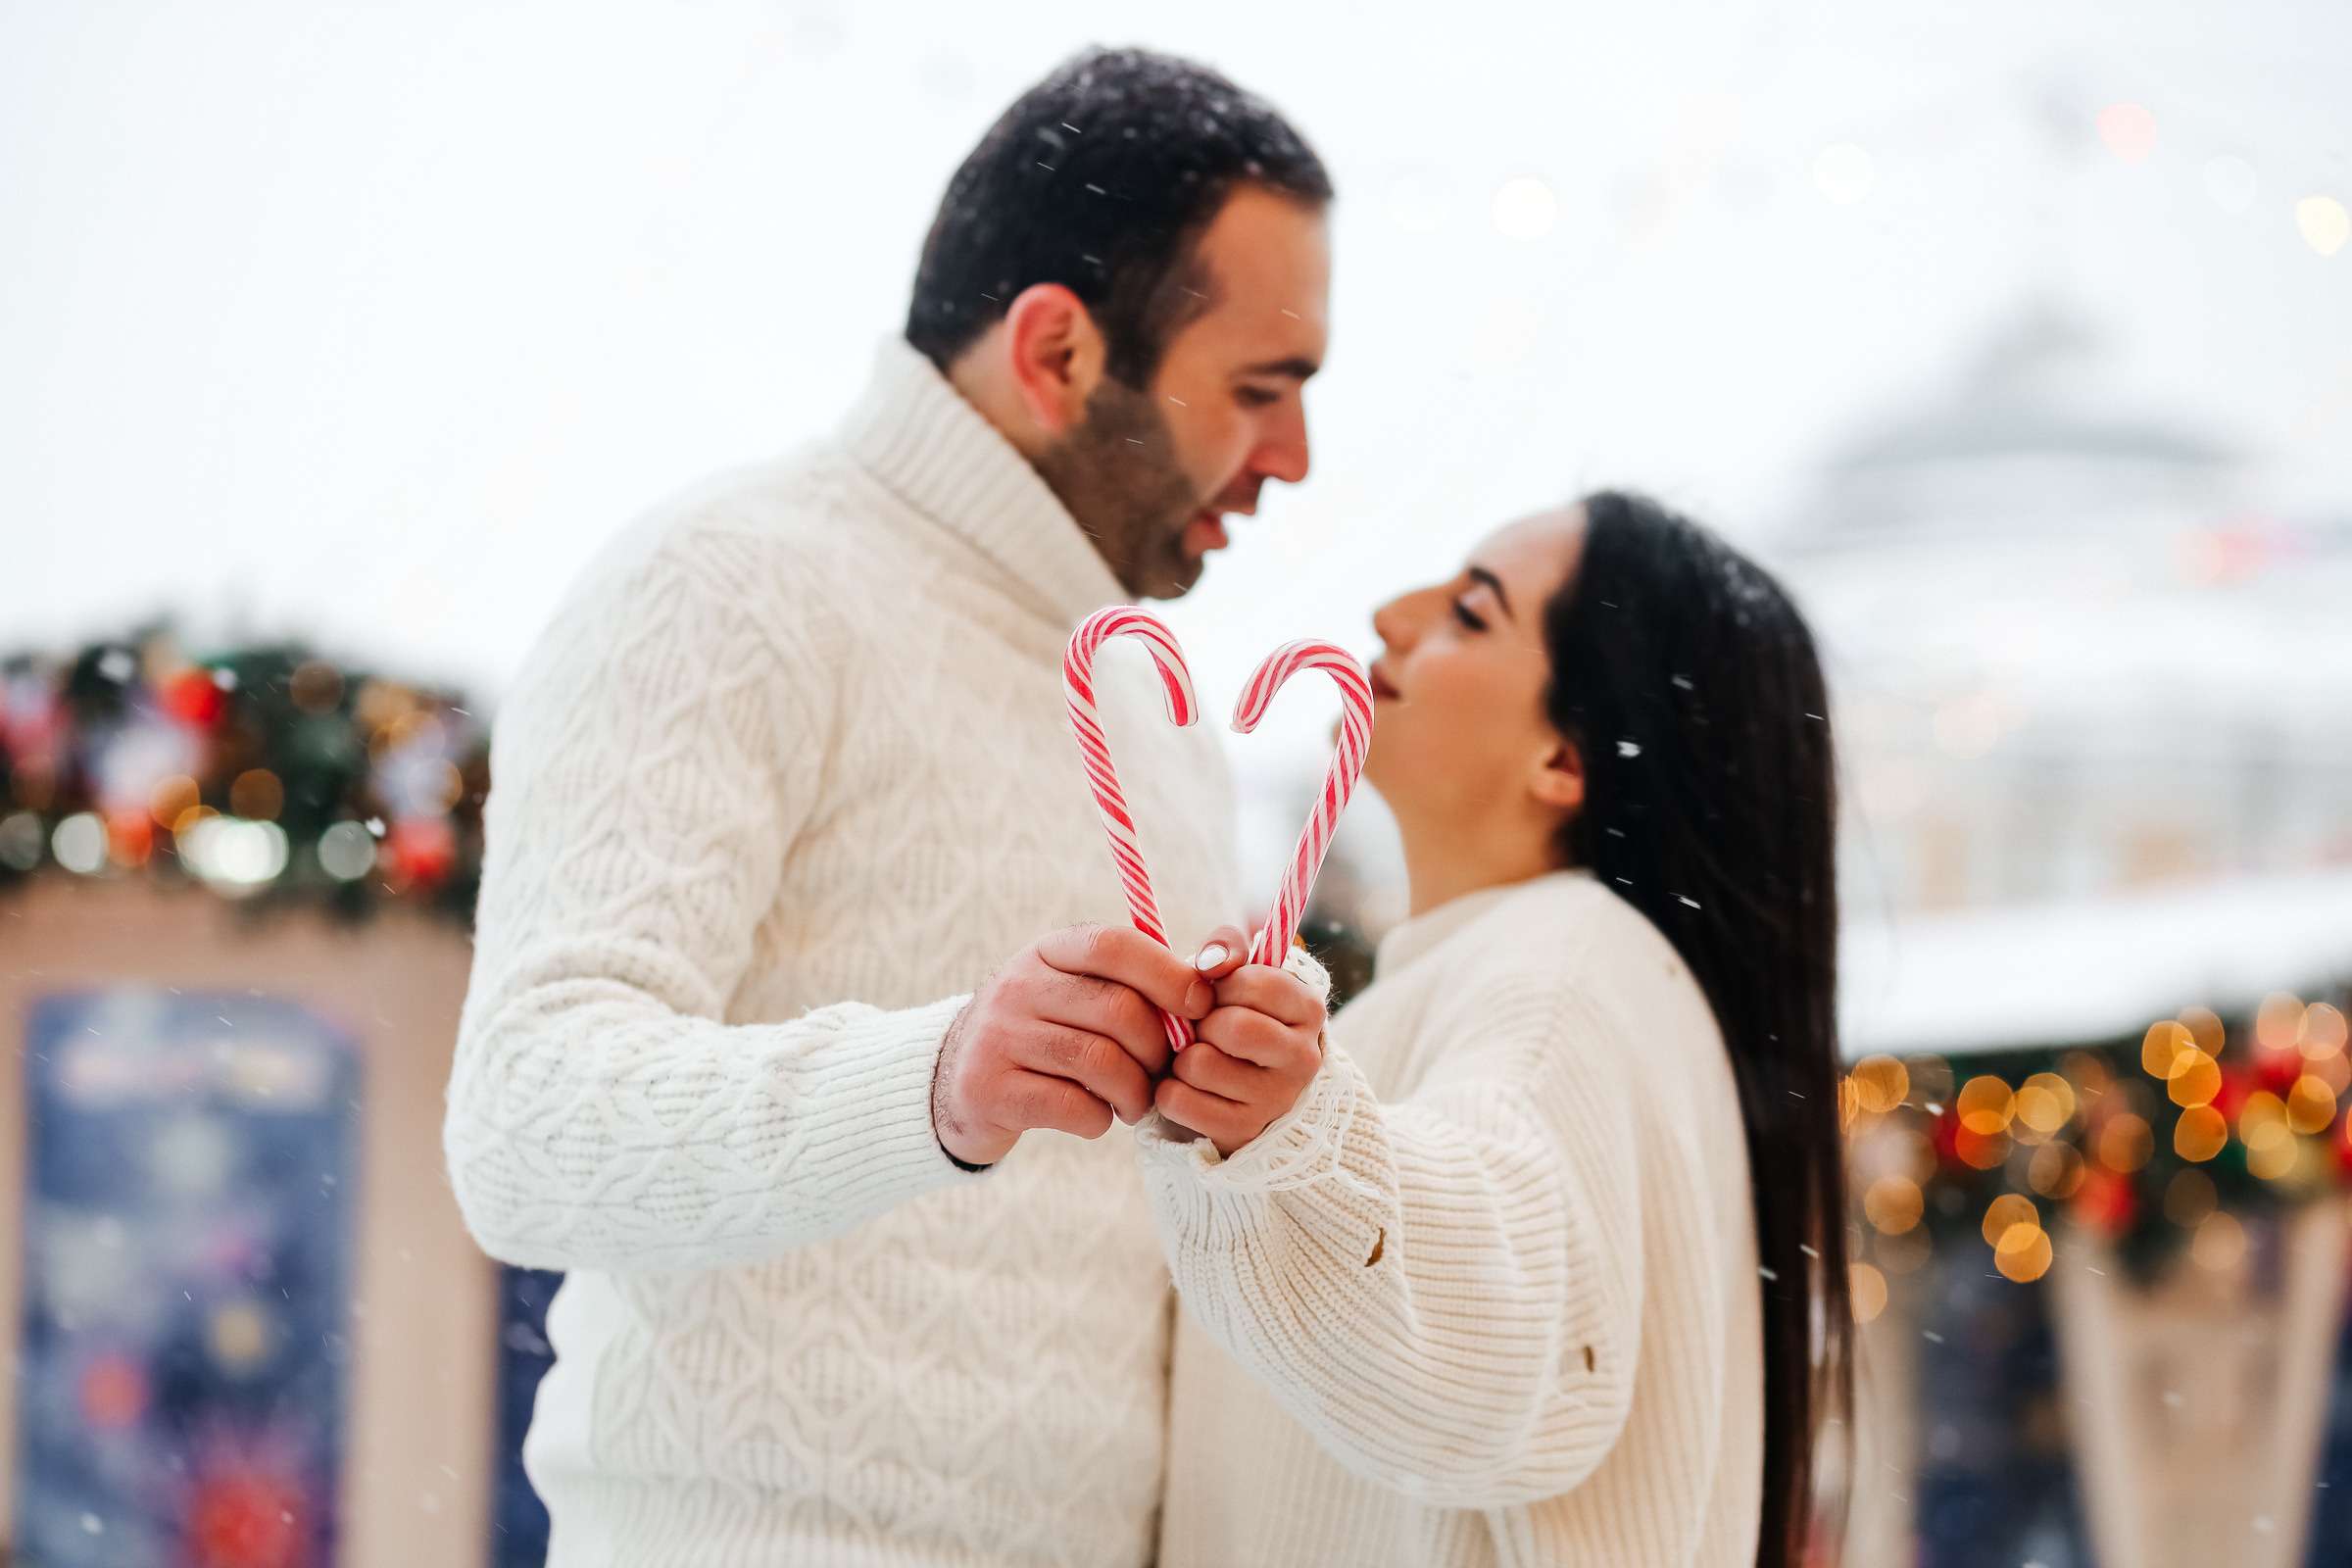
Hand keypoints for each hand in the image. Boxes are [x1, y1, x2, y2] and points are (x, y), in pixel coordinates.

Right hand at [932, 923, 1213, 1166]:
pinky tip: (1096, 1117)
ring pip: (1101, 1063)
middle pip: (1119, 1011)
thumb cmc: (1047, 1033)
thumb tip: (1220, 971)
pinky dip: (1101, 1120)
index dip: (1169, 975)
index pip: (1115, 946)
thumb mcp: (1078, 991)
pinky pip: (1074, 1107)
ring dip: (1135, 1093)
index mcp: (1048, 952)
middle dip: (1158, 1050)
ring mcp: (1000, 1037)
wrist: (956, 1083)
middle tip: (1161, 1072)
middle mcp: (1019, 986)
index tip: (1201, 1005)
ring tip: (1135, 1102)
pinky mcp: (992, 1090)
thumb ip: (1141, 978)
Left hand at [1156, 924, 1327, 1155]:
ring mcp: (1278, 1099)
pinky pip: (1180, 1101)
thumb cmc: (1231, 1016)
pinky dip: (1169, 1092)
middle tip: (1203, 1032)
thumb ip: (1226, 948)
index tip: (1217, 997)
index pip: (1255, 982)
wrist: (1235, 1088)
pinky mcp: (1245, 1130)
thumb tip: (1210, 963)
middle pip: (1233, 1027)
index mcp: (1308, 1008)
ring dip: (1183, 1059)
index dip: (1221, 986)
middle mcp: (1304, 1056)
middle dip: (1202, 1025)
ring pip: (1201, 1064)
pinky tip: (1185, 1088)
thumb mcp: (1235, 975)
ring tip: (1195, 1060)